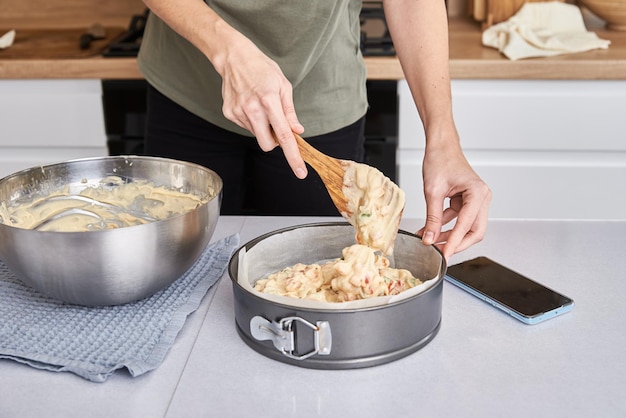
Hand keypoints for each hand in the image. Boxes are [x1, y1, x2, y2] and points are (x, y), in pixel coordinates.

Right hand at [219, 36, 306, 178]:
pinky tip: (250, 105)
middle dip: (274, 141)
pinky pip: (246, 127)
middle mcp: (252, 109)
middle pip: (267, 144)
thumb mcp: (283, 85)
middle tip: (276, 125)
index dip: (293, 156)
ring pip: (256, 135)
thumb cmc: (262, 69)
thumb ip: (290, 112)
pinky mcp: (229, 113)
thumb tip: (297, 131)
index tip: (300, 172)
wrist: (234, 58)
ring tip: (261, 107)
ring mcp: (238, 112)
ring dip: (262, 127)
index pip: (283, 136)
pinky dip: (252, 121)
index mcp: (269, 101)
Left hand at [417, 142, 490, 260]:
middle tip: (439, 254)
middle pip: (474, 231)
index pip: (467, 225)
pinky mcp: (467, 202)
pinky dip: (445, 227)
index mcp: (477, 193)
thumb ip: (432, 218)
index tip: (443, 255)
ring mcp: (476, 200)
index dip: (454, 242)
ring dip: (449, 237)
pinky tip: (429, 231)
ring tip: (429, 242)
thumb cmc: (440, 160)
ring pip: (467, 228)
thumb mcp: (432, 191)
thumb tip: (429, 239)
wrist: (441, 146)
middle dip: (456, 244)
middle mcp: (482, 197)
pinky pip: (458, 220)